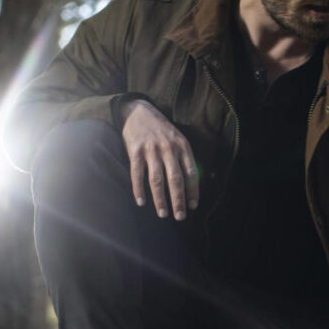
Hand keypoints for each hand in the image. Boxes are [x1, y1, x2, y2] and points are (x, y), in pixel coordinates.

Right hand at [120, 99, 198, 219]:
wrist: (139, 112)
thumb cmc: (162, 131)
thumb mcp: (178, 139)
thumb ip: (184, 158)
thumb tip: (192, 183)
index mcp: (183, 147)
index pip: (191, 173)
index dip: (193, 191)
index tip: (193, 206)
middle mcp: (168, 149)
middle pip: (175, 179)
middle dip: (178, 200)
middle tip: (180, 217)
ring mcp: (151, 150)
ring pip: (157, 179)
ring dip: (160, 199)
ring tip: (163, 214)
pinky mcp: (135, 151)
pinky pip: (137, 174)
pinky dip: (138, 189)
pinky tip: (141, 202)